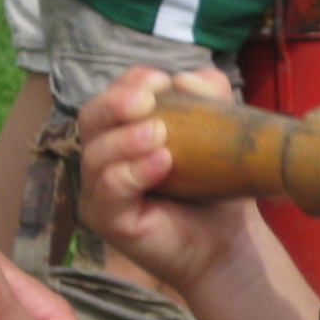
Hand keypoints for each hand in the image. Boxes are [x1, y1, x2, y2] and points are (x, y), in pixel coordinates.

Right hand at [77, 66, 255, 293]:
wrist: (228, 242)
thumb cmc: (216, 187)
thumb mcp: (219, 132)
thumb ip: (208, 96)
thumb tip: (186, 77)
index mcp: (124, 131)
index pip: (112, 96)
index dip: (130, 82)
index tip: (160, 79)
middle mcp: (105, 157)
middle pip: (91, 118)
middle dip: (115, 104)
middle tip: (146, 101)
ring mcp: (100, 190)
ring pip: (95, 155)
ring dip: (125, 140)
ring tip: (160, 134)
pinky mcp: (107, 220)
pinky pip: (109, 191)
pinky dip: (132, 173)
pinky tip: (161, 164)